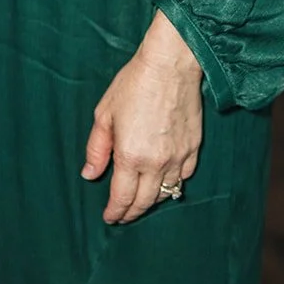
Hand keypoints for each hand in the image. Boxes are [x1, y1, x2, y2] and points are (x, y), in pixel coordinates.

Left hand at [81, 11, 202, 223]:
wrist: (170, 65)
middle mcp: (156, 163)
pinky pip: (184, 177)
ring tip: (141, 201)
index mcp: (130, 156)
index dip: (115, 212)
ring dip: (152, 201)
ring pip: (167, 194)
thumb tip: (90, 174)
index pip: (122, 197)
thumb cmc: (133, 85)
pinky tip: (165, 182)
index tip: (109, 217)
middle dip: (132, 212)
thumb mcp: (104, 114)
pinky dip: (174, 185)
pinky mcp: (194, 148)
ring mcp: (178, 157)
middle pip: (145, 202)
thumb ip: (97, 148)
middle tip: (123, 215)